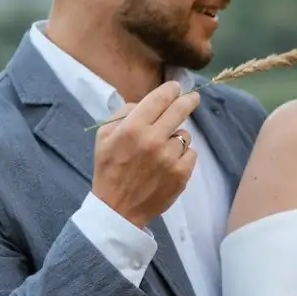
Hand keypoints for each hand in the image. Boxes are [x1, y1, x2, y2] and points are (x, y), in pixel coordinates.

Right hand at [91, 81, 202, 229]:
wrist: (118, 208)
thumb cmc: (109, 169)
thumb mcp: (104, 136)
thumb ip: (124, 114)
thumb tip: (146, 102)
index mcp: (132, 128)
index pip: (159, 98)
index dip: (171, 89)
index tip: (176, 87)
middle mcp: (153, 140)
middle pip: (180, 110)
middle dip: (188, 100)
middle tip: (192, 98)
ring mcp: (170, 157)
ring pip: (184, 135)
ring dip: (177, 137)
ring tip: (163, 149)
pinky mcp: (181, 173)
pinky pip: (191, 154)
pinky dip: (182, 155)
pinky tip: (169, 162)